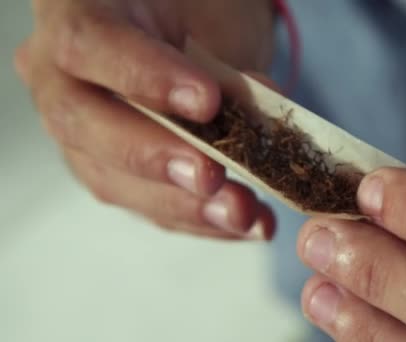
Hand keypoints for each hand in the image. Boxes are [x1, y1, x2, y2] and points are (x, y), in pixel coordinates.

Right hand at [14, 0, 275, 239]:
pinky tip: (246, 223)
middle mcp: (61, 77)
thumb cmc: (195, 16)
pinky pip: (147, 204)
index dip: (143, 77)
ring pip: (112, 180)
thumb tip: (258, 121)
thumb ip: (223, 69)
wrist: (189, 37)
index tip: (207, 104)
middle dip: (155, 157)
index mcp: (77, 15)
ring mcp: (83, 132)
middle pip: (83, 124)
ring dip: (185, 206)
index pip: (88, 44)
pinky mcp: (112, 172)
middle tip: (211, 176)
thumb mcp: (208, 24)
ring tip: (242, 214)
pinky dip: (201, 219)